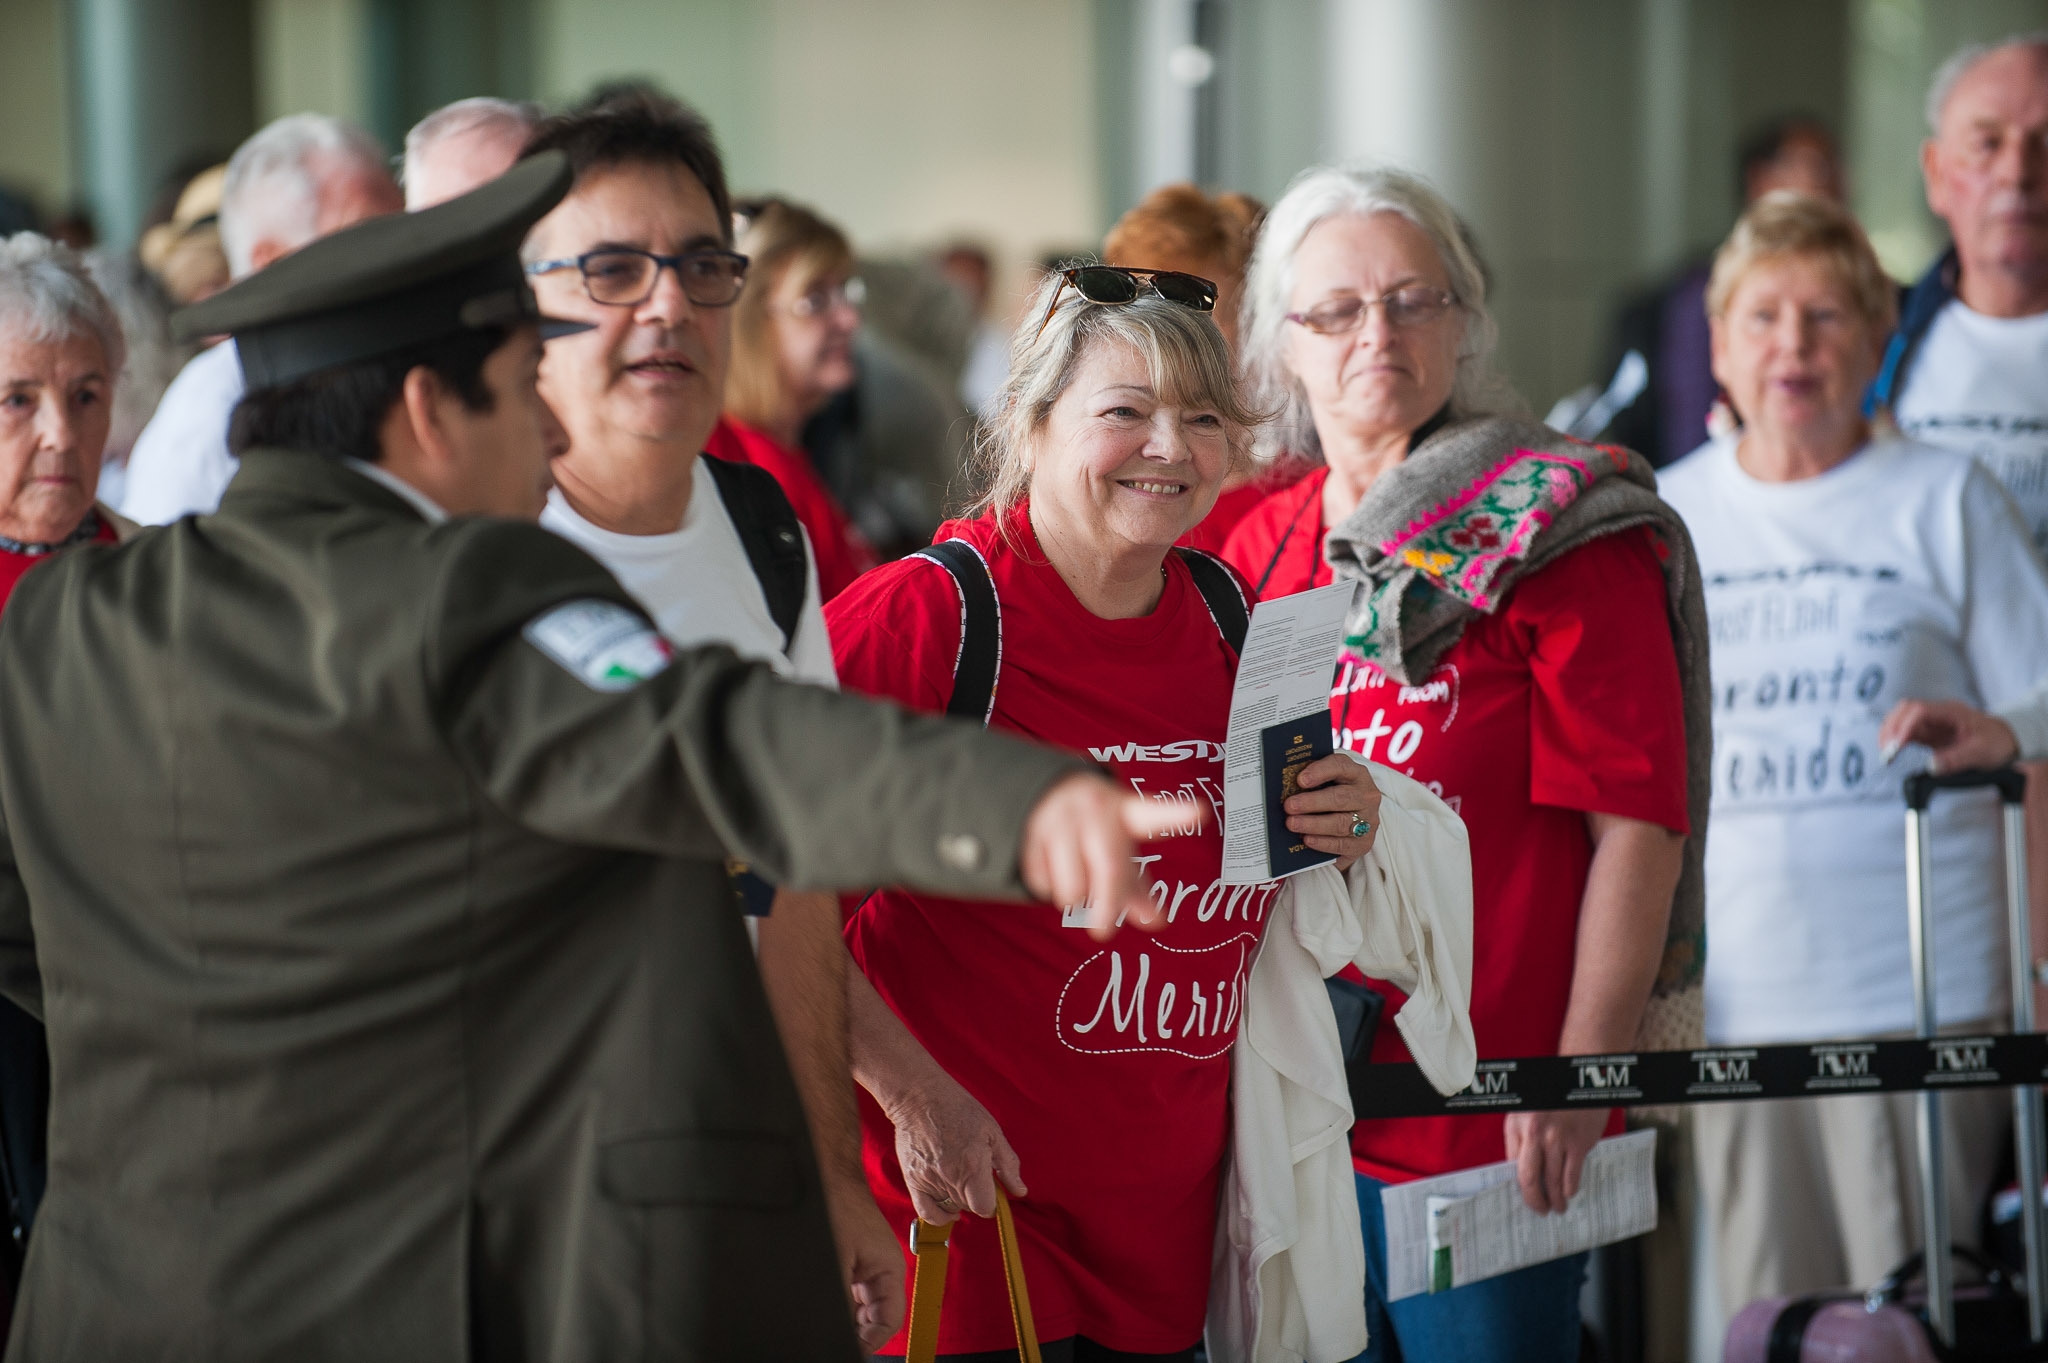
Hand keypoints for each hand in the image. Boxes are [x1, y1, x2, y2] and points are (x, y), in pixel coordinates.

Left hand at [826, 1180, 906, 1351]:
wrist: (825, 1172)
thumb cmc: (837, 1203)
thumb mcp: (837, 1259)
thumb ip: (840, 1299)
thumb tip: (839, 1330)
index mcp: (889, 1270)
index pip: (890, 1321)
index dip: (871, 1341)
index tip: (850, 1349)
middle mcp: (881, 1270)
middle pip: (874, 1318)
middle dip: (855, 1330)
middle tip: (834, 1336)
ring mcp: (864, 1266)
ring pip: (858, 1307)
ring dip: (844, 1316)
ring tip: (825, 1317)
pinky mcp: (849, 1260)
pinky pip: (847, 1292)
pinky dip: (837, 1301)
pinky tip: (820, 1301)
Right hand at [884, 1067, 1024, 1226]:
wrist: (921, 1098)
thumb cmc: (959, 1110)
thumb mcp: (992, 1132)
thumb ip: (1008, 1165)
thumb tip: (1020, 1191)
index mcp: (973, 1165)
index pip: (985, 1207)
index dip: (992, 1203)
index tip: (992, 1192)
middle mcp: (951, 1177)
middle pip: (969, 1207)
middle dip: (977, 1196)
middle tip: (975, 1175)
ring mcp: (930, 1180)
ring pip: (951, 1208)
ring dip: (959, 1200)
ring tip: (960, 1177)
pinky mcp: (913, 1180)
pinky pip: (927, 1212)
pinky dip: (939, 1216)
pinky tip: (948, 1208)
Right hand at [1021, 773, 1196, 939]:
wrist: (1046, 790)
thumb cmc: (1097, 830)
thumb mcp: (1121, 850)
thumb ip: (1138, 888)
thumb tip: (1156, 922)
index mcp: (1128, 812)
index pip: (1155, 815)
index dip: (1178, 814)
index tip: (1201, 812)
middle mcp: (1097, 811)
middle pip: (1109, 868)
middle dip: (1108, 906)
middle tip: (1104, 932)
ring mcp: (1062, 818)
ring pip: (1071, 887)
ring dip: (1073, 900)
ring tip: (1075, 883)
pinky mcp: (1031, 830)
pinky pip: (1041, 882)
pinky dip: (1046, 889)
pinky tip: (1051, 869)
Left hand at [1284, 752, 1382, 870]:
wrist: (1353, 823)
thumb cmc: (1332, 796)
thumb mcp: (1325, 784)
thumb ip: (1311, 782)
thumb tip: (1281, 786)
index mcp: (1356, 773)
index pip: (1340, 766)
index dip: (1320, 771)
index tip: (1300, 779)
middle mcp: (1366, 795)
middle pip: (1340, 798)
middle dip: (1312, 802)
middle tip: (1289, 806)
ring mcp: (1369, 820)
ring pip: (1340, 822)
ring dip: (1314, 824)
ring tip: (1292, 824)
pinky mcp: (1364, 842)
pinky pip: (1343, 844)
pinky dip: (1323, 843)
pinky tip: (1307, 840)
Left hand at [1502, 1108, 1608, 1213]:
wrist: (1579, 1080)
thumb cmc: (1551, 1099)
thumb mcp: (1526, 1114)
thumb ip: (1522, 1140)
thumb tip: (1522, 1173)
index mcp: (1516, 1125)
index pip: (1512, 1165)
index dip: (1518, 1186)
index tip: (1523, 1198)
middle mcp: (1534, 1133)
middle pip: (1528, 1178)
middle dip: (1534, 1200)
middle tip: (1540, 1211)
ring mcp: (1556, 1139)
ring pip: (1551, 1181)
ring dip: (1555, 1200)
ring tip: (1558, 1208)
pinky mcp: (1578, 1142)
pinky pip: (1571, 1175)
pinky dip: (1569, 1189)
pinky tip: (1569, 1193)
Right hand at [1879, 698, 2018, 772]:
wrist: (2004, 740)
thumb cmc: (1996, 742)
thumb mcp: (1981, 753)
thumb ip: (1956, 759)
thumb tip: (1931, 767)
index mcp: (1952, 712)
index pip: (1920, 711)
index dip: (1904, 726)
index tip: (1897, 746)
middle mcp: (1938, 713)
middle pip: (1904, 710)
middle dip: (1891, 729)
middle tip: (1887, 752)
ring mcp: (1932, 721)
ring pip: (1900, 718)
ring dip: (1889, 733)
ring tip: (1887, 754)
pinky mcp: (1927, 732)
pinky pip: (1904, 730)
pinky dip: (1894, 739)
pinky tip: (1892, 751)